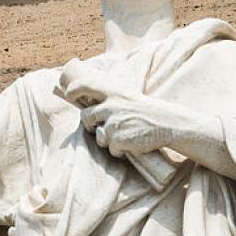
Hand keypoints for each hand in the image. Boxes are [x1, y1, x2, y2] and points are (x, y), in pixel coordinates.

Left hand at [60, 60, 176, 156]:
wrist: (166, 123)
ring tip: (124, 133)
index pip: (84, 85)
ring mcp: (113, 123)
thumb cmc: (145, 110)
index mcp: (113, 92)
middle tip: (101, 125)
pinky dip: (120, 150)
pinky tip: (132, 142)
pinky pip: (111, 149)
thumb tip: (87, 97)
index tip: (69, 93)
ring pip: (98, 136)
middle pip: (86, 117)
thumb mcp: (127, 95)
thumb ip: (108, 96)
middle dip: (90, 124)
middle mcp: (110, 105)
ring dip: (107, 139)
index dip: (73, 89)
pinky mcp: (118, 139)